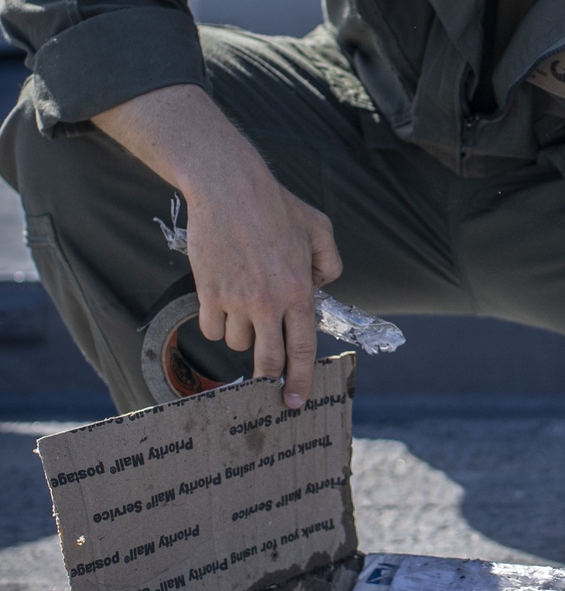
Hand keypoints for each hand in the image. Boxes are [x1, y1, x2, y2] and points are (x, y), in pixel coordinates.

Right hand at [93, 83, 341, 406]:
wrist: (228, 187)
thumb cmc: (275, 205)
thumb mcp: (320, 228)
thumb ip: (330, 263)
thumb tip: (321, 287)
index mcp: (298, 290)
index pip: (303, 348)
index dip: (300, 380)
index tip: (294, 402)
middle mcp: (268, 302)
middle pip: (267, 361)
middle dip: (267, 379)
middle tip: (265, 386)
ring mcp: (236, 300)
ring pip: (237, 343)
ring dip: (242, 336)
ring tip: (245, 307)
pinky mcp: (208, 293)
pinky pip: (211, 329)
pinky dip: (216, 324)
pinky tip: (222, 303)